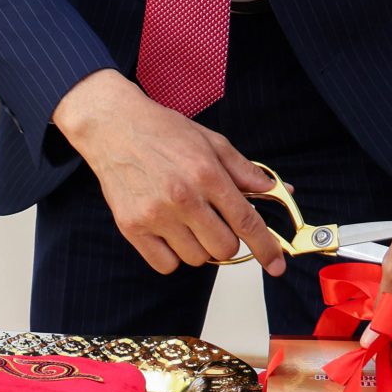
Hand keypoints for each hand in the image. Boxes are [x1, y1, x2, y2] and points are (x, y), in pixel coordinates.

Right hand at [51, 70, 289, 276]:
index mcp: (206, 174)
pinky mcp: (132, 227)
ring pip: (197, 258)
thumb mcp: (210, 141)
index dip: (266, 247)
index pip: (246, 222)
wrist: (112, 126)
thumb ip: (245, 170)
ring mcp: (155, 215)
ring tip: (186, 220)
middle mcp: (182, 197)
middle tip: (214, 221)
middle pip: (224, 247)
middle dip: (227, 239)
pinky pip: (166, 265)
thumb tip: (279, 190)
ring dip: (199, 246)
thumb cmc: (162, 131)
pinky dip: (172, 255)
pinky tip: (168, 231)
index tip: (277, 265)